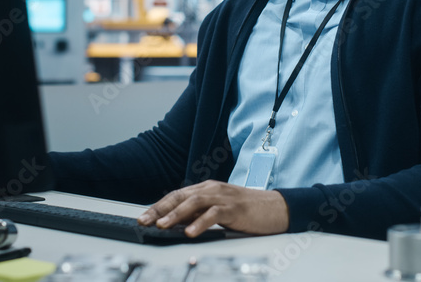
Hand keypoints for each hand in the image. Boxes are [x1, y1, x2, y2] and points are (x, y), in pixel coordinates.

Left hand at [137, 180, 288, 237]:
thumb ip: (200, 213)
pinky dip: (200, 222)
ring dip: (175, 214)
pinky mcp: (235, 208)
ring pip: (194, 202)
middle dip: (160, 209)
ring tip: (162, 226)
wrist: (277, 208)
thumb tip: (176, 224)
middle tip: (144, 221)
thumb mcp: (219, 210)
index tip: (143, 217)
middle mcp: (213, 189)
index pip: (177, 195)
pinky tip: (190, 232)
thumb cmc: (248, 210)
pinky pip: (214, 214)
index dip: (159, 206)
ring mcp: (224, 197)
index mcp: (207, 188)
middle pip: (181, 196)